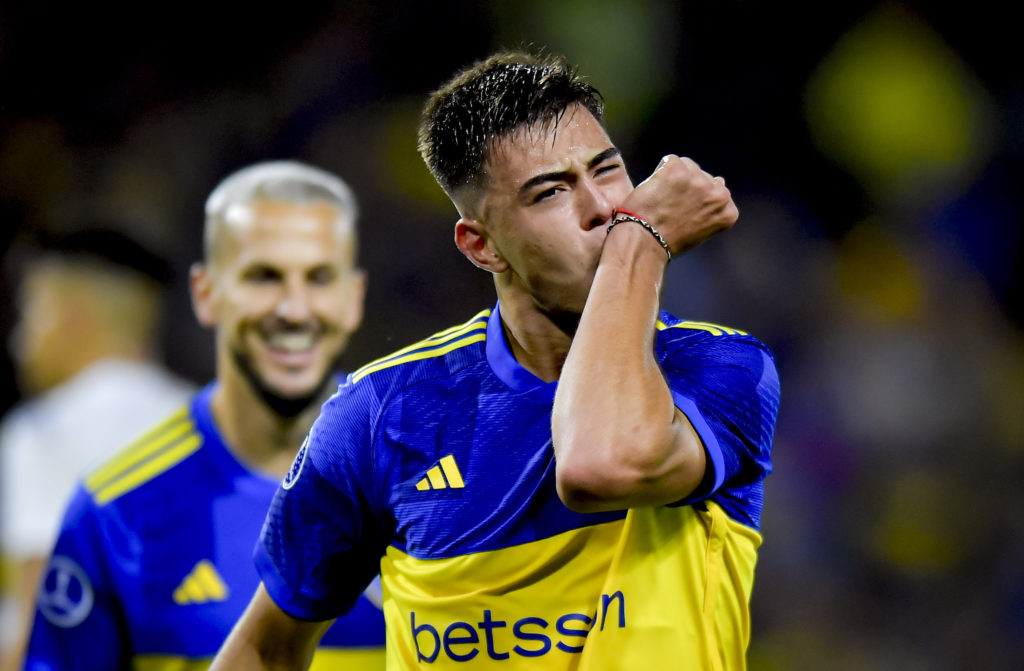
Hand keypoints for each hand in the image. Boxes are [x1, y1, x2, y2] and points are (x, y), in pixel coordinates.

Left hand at [618, 155, 737, 255]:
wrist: (645, 243)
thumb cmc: (668, 240)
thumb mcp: (700, 227)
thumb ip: (711, 206)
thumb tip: (720, 179)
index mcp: (729, 211)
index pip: (716, 191)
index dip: (694, 201)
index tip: (683, 215)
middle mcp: (719, 194)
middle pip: (702, 177)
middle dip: (686, 187)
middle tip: (670, 209)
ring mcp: (699, 180)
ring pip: (687, 166)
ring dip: (674, 178)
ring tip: (662, 201)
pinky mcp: (678, 169)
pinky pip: (669, 161)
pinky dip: (659, 173)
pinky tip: (655, 191)